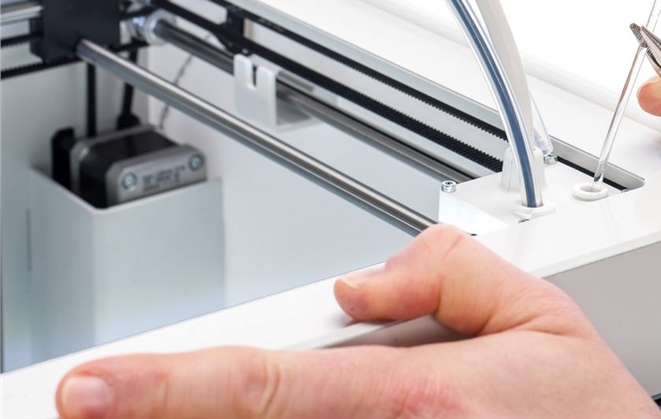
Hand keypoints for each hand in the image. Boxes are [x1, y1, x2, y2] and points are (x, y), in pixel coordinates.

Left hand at [56, 225, 659, 418]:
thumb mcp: (547, 319)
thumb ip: (450, 274)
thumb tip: (367, 281)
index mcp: (427, 401)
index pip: (273, 384)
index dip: (173, 384)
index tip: (98, 388)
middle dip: (168, 411)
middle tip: (95, 401)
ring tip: (196, 400)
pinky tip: (265, 413)